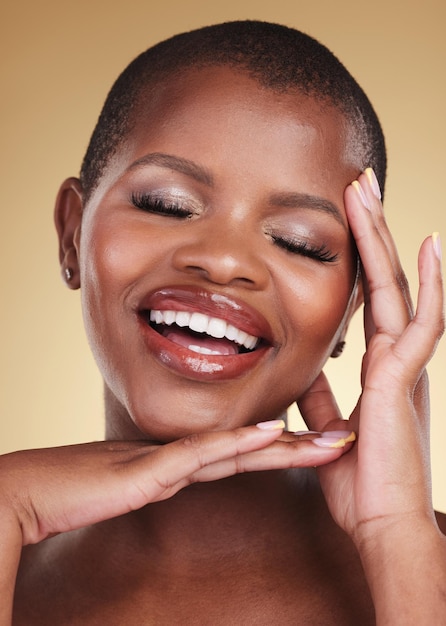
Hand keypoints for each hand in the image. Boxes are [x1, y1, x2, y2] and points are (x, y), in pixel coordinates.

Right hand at [0, 422, 353, 623]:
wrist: (27, 489)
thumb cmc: (69, 492)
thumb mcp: (121, 491)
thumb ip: (148, 484)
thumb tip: (166, 481)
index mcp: (175, 464)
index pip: (236, 457)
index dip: (275, 451)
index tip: (312, 446)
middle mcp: (178, 456)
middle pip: (250, 451)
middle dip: (300, 447)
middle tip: (343, 439)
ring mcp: (166, 460)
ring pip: (239, 449)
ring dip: (287, 445)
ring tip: (331, 440)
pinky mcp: (149, 471)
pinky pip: (203, 456)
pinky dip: (240, 445)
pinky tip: (270, 436)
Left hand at [297, 168, 443, 545]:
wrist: (380, 524)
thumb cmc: (360, 480)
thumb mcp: (327, 425)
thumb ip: (319, 395)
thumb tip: (303, 372)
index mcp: (380, 367)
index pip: (369, 299)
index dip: (360, 260)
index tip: (347, 223)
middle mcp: (397, 357)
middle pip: (383, 280)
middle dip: (369, 231)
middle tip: (358, 184)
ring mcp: (404, 364)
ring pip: (398, 287)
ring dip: (384, 238)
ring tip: (369, 191)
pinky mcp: (406, 379)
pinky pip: (423, 322)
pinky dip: (431, 283)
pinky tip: (431, 245)